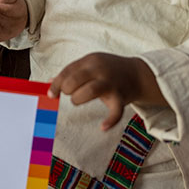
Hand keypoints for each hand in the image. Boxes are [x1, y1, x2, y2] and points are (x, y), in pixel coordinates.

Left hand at [48, 54, 165, 130]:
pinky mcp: (120, 97)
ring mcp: (111, 83)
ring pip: (89, 91)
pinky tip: (103, 127)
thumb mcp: (91, 64)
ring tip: (79, 100)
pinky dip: (110, 121)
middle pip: (74, 80)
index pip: (67, 71)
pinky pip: (115, 111)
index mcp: (90, 60)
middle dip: (68, 90)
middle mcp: (100, 69)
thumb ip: (72, 72)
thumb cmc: (110, 70)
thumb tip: (50, 83)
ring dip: (78, 99)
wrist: (139, 74)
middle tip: (72, 94)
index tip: (51, 95)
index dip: (56, 84)